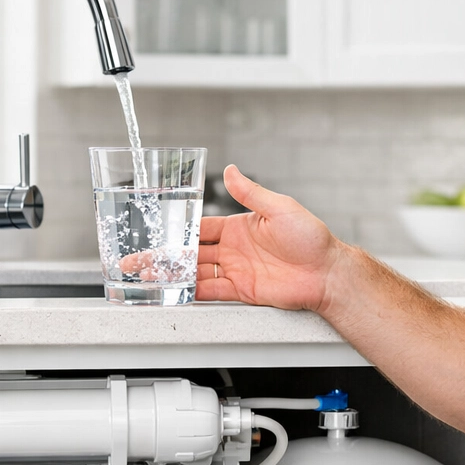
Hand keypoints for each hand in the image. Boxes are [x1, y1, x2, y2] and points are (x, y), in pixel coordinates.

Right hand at [124, 164, 342, 309]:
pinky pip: (212, 291)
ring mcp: (237, 271)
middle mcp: (235, 249)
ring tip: (146, 277)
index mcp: (240, 227)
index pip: (201, 227)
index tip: (157, 230)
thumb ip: (251, 193)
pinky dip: (192, 292)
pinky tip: (174, 291)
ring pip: (196, 273)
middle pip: (191, 252)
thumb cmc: (311, 238)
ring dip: (172, 275)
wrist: (326, 272)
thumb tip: (231, 171)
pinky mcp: (243, 291)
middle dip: (164, 255)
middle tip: (138, 258)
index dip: (179, 229)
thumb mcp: (279, 207)